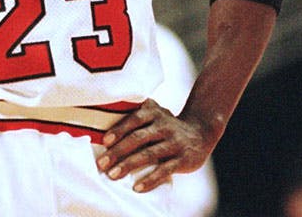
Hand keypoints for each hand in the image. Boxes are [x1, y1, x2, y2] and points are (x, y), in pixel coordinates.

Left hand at [96, 99, 213, 192]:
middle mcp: (166, 125)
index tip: (104, 141)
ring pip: (150, 154)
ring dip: (129, 165)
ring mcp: (175, 142)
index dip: (120, 129)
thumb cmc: (166, 126)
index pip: (135, 119)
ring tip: (113, 175)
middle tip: (101, 164)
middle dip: (118, 151)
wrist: (201, 131)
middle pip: (139, 138)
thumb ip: (135, 117)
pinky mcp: (183, 159)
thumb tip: (100, 130)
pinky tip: (137, 188)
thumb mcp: (155, 114)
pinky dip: (150, 179)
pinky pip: (165, 170)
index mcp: (155, 113)